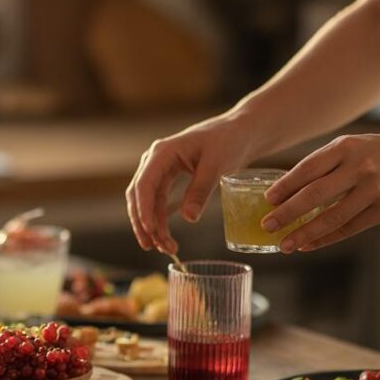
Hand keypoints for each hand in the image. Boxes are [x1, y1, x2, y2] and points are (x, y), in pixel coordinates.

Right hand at [127, 115, 254, 253]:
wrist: (240, 131)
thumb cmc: (229, 141)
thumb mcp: (216, 166)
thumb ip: (201, 191)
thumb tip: (189, 219)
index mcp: (163, 152)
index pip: (144, 184)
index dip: (144, 209)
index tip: (150, 230)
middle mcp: (156, 160)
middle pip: (139, 195)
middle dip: (144, 223)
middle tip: (154, 247)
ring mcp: (160, 169)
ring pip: (147, 201)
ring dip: (152, 225)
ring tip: (165, 247)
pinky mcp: (169, 177)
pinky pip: (158, 201)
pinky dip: (160, 219)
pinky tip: (164, 236)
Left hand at [262, 133, 379, 252]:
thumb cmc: (379, 153)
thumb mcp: (352, 146)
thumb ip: (323, 164)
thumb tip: (286, 190)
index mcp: (346, 147)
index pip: (308, 168)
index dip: (285, 186)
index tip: (267, 200)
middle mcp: (359, 167)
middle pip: (315, 194)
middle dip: (288, 213)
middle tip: (267, 225)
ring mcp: (373, 190)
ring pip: (331, 217)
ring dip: (304, 233)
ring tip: (284, 245)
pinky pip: (349, 228)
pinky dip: (325, 239)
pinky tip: (307, 245)